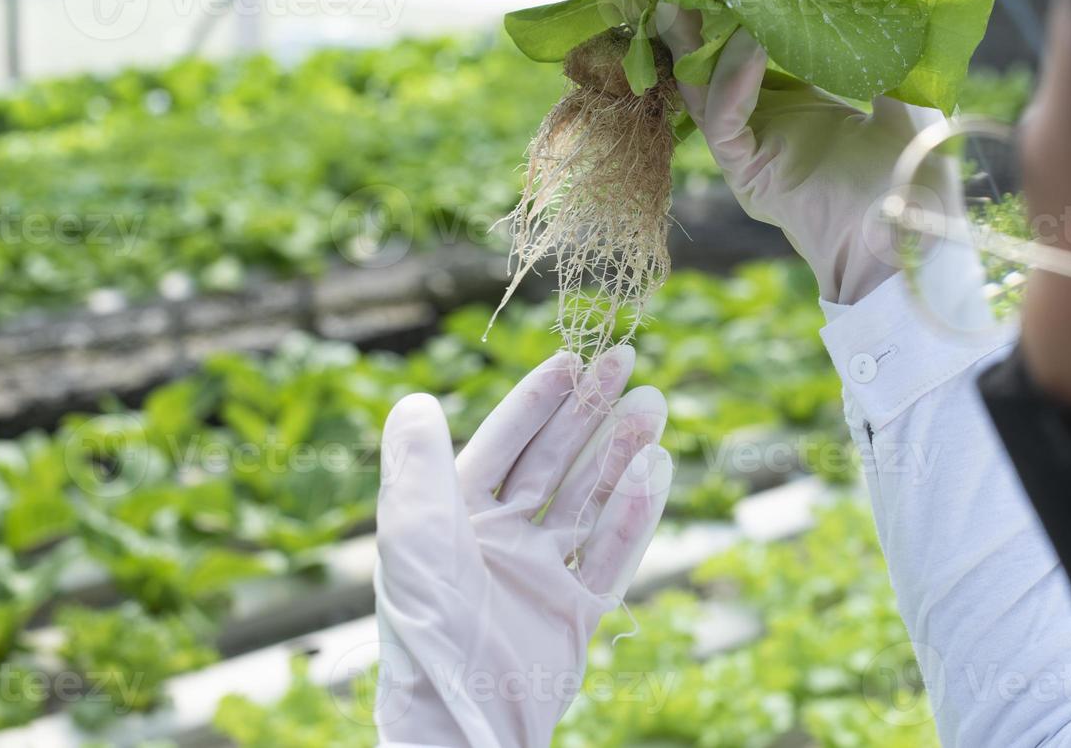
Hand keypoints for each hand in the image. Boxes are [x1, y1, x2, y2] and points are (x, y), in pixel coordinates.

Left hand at [373, 346, 672, 747]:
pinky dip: (636, 513)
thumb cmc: (428, 625)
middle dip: (589, 412)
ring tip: (654, 406)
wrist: (462, 718)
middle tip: (626, 362)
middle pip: (554, 463)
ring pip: (590, 501)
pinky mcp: (574, 614)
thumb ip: (417, 465)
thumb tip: (413, 400)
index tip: (572, 359)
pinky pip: (612, 555)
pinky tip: (657, 470)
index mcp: (456, 519)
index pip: (502, 445)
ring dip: (621, 452)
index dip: (536, 401)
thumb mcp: (412, 533)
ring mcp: (540, 577)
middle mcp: (500, 542)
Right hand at [659, 5, 961, 304]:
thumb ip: (887, 63)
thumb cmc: (910, 183)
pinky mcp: (748, 173)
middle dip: (699, 21)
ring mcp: (752, 151)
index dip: (742, 12)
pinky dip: (733, 79)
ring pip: (703, 91)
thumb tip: (891, 12)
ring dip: (695, 45)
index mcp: (799, 109)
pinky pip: (725, 121)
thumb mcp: (906, 104)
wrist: (910, 242)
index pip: (755, 51)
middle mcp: (767, 126)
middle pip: (714, 66)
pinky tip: (749, 42)